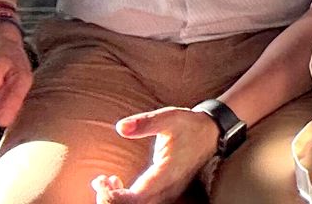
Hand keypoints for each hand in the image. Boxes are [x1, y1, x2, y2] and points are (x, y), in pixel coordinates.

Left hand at [89, 107, 220, 203]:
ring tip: (104, 181)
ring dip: (116, 199)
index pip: (136, 198)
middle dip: (110, 199)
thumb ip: (145, 122)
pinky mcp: (165, 192)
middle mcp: (168, 189)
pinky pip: (143, 203)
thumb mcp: (169, 117)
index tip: (102, 181)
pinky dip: (125, 198)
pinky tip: (115, 183)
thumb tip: (120, 127)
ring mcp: (168, 193)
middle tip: (99, 181)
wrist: (211, 132)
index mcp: (167, 173)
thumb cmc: (189, 124)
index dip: (114, 197)